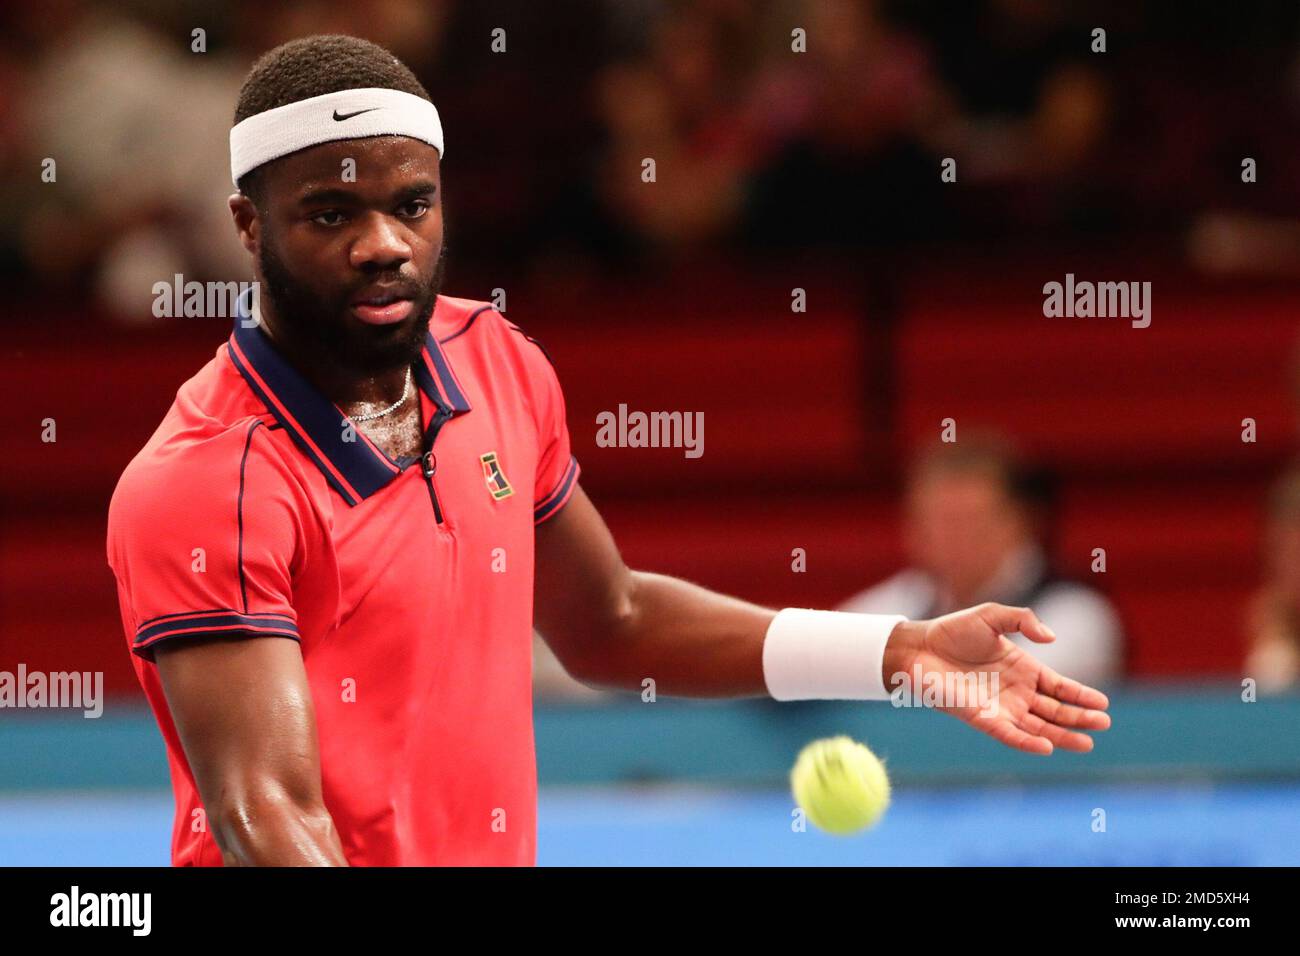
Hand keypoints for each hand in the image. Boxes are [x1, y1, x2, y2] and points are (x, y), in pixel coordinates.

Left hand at [882, 603, 1110, 754]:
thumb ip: (1024, 620)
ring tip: (1087, 743)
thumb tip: (1052, 638)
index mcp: (1024, 669)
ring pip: (1038, 728)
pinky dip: (1026, 742)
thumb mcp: (993, 615)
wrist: (919, 646)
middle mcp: (1016, 692)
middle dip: (1079, 719)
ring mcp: (1000, 707)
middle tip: (1103, 724)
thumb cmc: (954, 630)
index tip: (1103, 704)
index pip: (1059, 687)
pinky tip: (1046, 747)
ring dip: (1062, 736)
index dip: (1081, 696)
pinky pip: (1008, 734)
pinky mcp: (981, 718)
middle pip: (1055, 711)